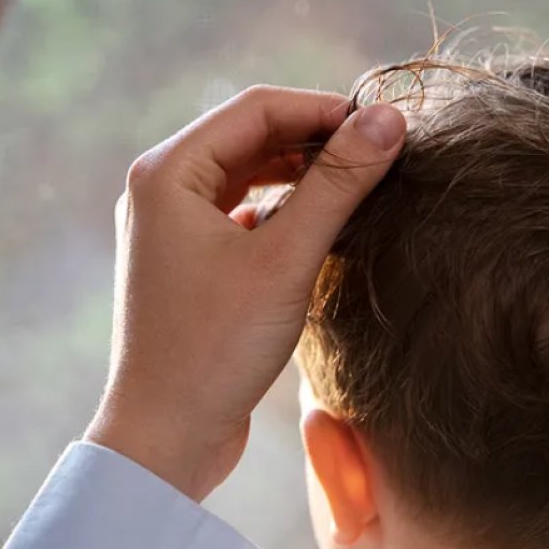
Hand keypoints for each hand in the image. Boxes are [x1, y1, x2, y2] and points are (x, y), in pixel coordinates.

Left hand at [85, 85, 405, 500]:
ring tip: (359, 185)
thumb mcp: (285, 261)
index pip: (256, 109)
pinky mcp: (186, 262)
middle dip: (315, 140)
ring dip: (301, 175)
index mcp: (167, 172)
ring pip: (247, 176)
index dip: (323, 109)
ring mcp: (170, 228)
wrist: (165, 439)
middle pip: (250, 137)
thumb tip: (388, 120)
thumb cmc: (215, 349)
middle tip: (379, 154)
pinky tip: (320, 227)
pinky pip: (240, 214)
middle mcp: (160, 190)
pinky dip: (282, 211)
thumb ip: (337, 184)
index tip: (383, 125)